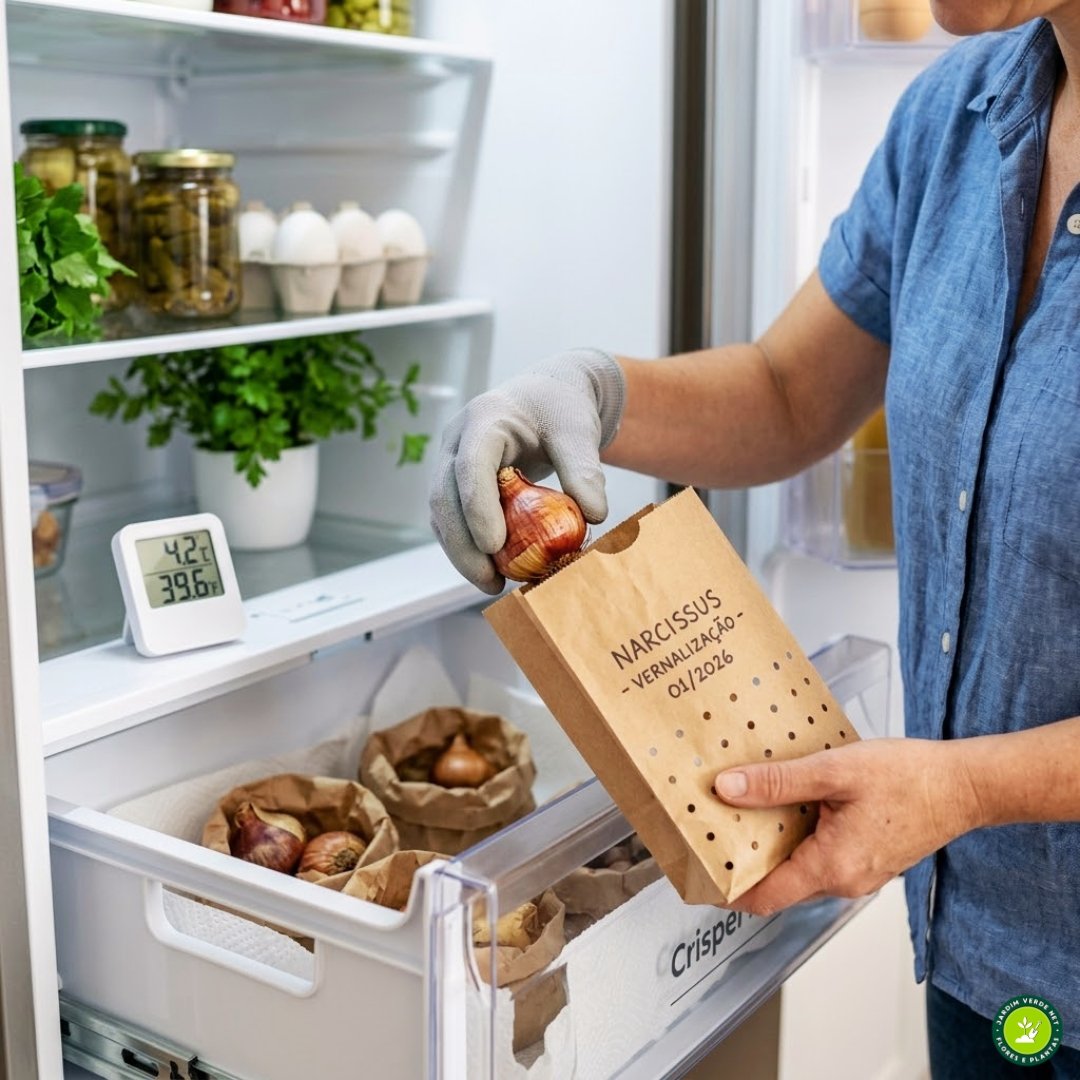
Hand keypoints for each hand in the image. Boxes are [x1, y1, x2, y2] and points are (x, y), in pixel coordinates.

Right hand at [429, 348, 624, 592]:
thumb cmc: (562, 408)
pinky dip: (466, 547)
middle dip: (462, 543)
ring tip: (492, 584)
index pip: (471, 464)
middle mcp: (458, 439)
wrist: (549, 395)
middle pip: (444, 495)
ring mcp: (451, 461)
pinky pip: (451, 519)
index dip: (478, 507)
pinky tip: (491, 571)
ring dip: (461, 552)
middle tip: (490, 580)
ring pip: (441, 512)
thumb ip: (584, 469)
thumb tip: (594, 515)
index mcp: (485, 418)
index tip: (494, 545)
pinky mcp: (456, 482)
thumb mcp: (579, 431)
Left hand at [712, 738, 982, 915]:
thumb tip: (728, 790)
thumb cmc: (910, 778)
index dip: (725, 889)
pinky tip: (784, 800)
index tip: (696, 872)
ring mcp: (857, 872)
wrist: (964, 785)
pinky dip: (796, 834)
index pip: (762, 898)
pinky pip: (819, 854)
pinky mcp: (865, 857)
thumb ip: (777, 782)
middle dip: (742, 857)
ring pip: (797, 866)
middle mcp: (843, 880)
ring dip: (769, 842)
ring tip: (740, 805)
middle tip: (710, 824)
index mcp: (832, 868)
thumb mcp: (834, 771)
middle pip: (776, 882)